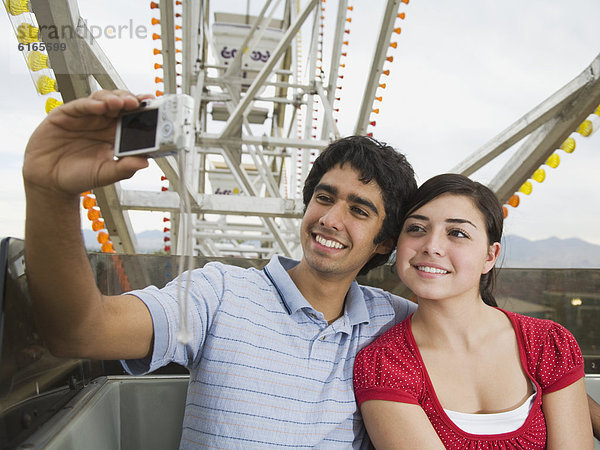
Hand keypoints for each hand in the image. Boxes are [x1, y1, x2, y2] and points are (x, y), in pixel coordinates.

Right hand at [23, 89, 151, 196]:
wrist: (49, 182)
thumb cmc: (79, 177)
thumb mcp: (105, 174)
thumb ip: (124, 168)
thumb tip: (145, 162)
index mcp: (115, 135)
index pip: (132, 117)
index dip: (143, 111)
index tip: (154, 108)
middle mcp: (102, 123)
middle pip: (120, 103)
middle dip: (131, 100)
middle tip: (139, 103)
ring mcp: (85, 117)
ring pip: (103, 99)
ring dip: (114, 98)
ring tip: (122, 103)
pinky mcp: (65, 115)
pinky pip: (80, 105)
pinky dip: (91, 104)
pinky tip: (100, 106)